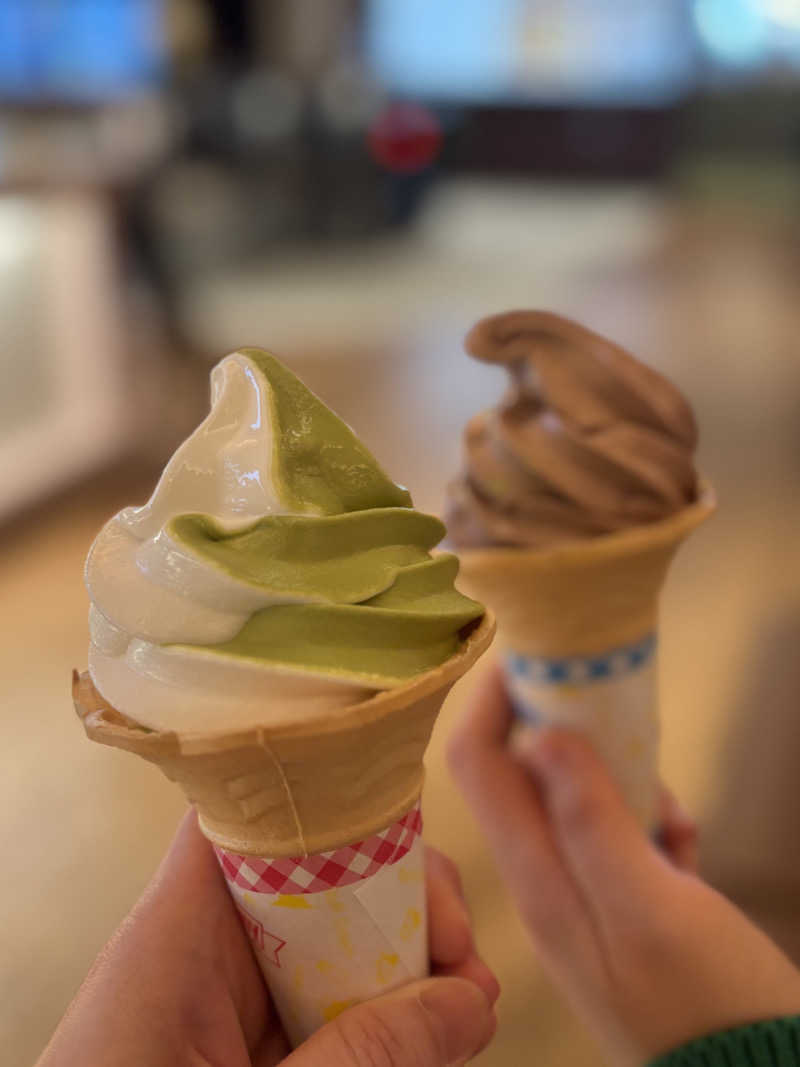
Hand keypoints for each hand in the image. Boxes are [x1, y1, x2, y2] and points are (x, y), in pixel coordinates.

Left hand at [38, 811, 498, 1066]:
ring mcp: (221, 1003)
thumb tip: (469, 1003)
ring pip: (326, 947)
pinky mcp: (239, 1048)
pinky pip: (318, 1007)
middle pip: (310, 877)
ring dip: (402, 970)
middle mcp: (198, 952)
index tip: (418, 856)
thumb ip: (363, 1058)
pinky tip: (426, 1042)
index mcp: (174, 935)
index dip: (332, 806)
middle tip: (465, 959)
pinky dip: (375, 1022)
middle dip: (400, 905)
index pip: (245, 818)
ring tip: (468, 1011)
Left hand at [448, 664, 799, 1065]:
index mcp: (538, 877)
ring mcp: (584, 892)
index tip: (530, 646)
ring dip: (615, 776)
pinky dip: (647, 817)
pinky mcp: (624, 903)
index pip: (478, 760)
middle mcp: (546, 880)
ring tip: (664, 803)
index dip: (492, 696)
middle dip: (559, 725)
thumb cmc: (708, 1003)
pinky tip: (682, 839)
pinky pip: (618, 832)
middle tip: (611, 702)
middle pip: (521, 770)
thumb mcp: (652, 905)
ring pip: (575, 796)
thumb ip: (590, 820)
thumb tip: (533, 735)